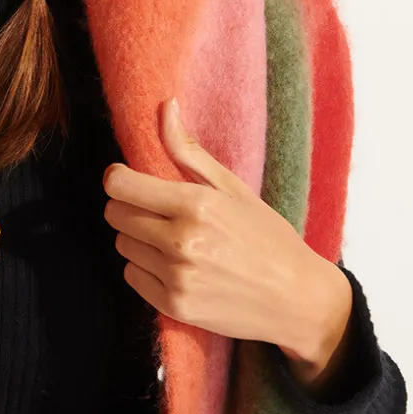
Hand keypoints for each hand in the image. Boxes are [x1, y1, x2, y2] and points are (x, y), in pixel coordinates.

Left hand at [102, 98, 352, 381]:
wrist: (296, 298)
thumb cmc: (267, 236)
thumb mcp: (232, 187)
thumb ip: (189, 150)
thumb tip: (165, 105)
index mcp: (196, 205)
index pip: (121, 186)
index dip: (118, 179)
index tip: (128, 180)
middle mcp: (182, 243)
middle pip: (116, 215)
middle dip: (131, 208)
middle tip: (159, 211)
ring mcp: (176, 278)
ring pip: (122, 245)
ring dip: (138, 239)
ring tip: (174, 240)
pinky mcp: (173, 307)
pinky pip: (132, 277)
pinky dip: (146, 269)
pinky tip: (176, 266)